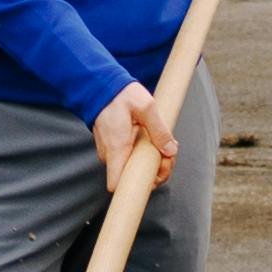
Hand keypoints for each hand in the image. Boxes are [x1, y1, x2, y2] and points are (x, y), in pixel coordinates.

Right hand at [92, 81, 171, 201]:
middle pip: (132, 179)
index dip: (138, 186)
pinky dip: (143, 155)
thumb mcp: (145, 107)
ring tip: (163, 144)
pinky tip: (153, 141)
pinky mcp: (114, 147)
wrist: (101, 85)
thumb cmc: (120, 94)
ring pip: (133, 169)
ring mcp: (110, 152)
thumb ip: (159, 130)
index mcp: (116, 148)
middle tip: (168, 154)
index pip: (117, 184)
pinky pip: (129, 158)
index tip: (156, 172)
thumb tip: (170, 150)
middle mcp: (110, 154)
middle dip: (155, 171)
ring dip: (151, 162)